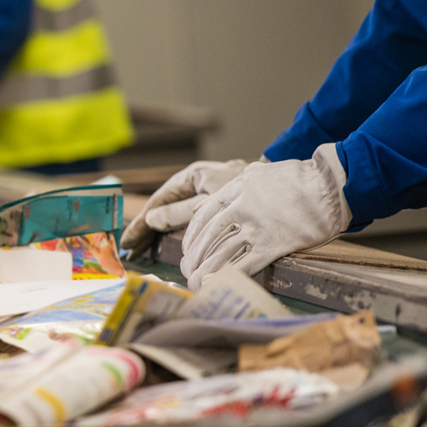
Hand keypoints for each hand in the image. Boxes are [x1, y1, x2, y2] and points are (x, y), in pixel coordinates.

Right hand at [121, 159, 250, 252]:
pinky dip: (184, 234)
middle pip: (166, 207)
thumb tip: (152, 219)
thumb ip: (181, 211)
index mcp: (195, 176)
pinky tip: (177, 248)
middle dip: (148, 229)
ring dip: (163, 233)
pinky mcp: (225, 207)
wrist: (298, 190)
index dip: (142, 222)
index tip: (128, 240)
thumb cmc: (256, 192)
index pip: (160, 200)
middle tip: (131, 249)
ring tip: (145, 250)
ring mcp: (212, 195)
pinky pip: (198, 220)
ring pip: (181, 215)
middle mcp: (201, 183)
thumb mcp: (212, 203)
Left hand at [179, 143, 350, 290]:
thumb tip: (215, 203)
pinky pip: (243, 264)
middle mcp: (241, 208)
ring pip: (221, 253)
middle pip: (207, 238)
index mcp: (235, 189)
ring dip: (205, 271)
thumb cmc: (299, 178)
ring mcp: (256, 227)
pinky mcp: (273, 244)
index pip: (203, 216)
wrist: (330, 186)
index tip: (187, 249)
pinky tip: (216, 285)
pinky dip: (226, 277)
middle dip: (194, 257)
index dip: (191, 236)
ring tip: (196, 283)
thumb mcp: (259, 173)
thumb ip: (235, 187)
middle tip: (187, 271)